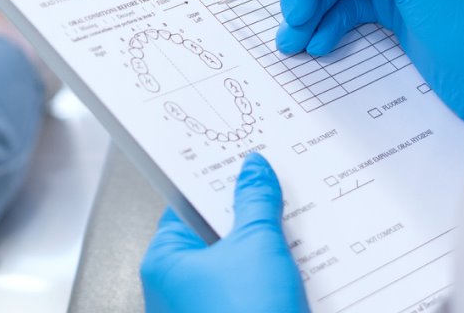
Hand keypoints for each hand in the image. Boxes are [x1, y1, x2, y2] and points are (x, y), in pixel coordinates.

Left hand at [141, 153, 308, 312]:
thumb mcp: (258, 246)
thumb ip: (255, 202)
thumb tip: (253, 171)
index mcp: (164, 262)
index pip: (186, 206)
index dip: (218, 184)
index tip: (244, 165)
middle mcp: (174, 290)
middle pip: (214, 236)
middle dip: (249, 218)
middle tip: (278, 194)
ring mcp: (201, 311)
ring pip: (236, 266)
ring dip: (266, 251)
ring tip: (295, 230)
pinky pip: (250, 293)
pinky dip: (272, 280)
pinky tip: (300, 268)